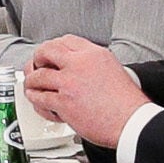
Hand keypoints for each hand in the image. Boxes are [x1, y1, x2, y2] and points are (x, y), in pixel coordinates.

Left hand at [23, 35, 147, 146]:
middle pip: (46, 51)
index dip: (54, 46)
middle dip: (37, 58)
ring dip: (31, 81)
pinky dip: (36, 100)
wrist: (132, 122)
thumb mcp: (114, 70)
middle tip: (36, 66)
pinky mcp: (63, 102)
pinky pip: (40, 98)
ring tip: (32, 85)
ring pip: (38, 76)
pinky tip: (37, 100)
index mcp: (94, 54)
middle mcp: (79, 64)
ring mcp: (69, 82)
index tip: (50, 54)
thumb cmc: (128, 103)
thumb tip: (80, 68)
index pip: (66, 40)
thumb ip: (94, 66)